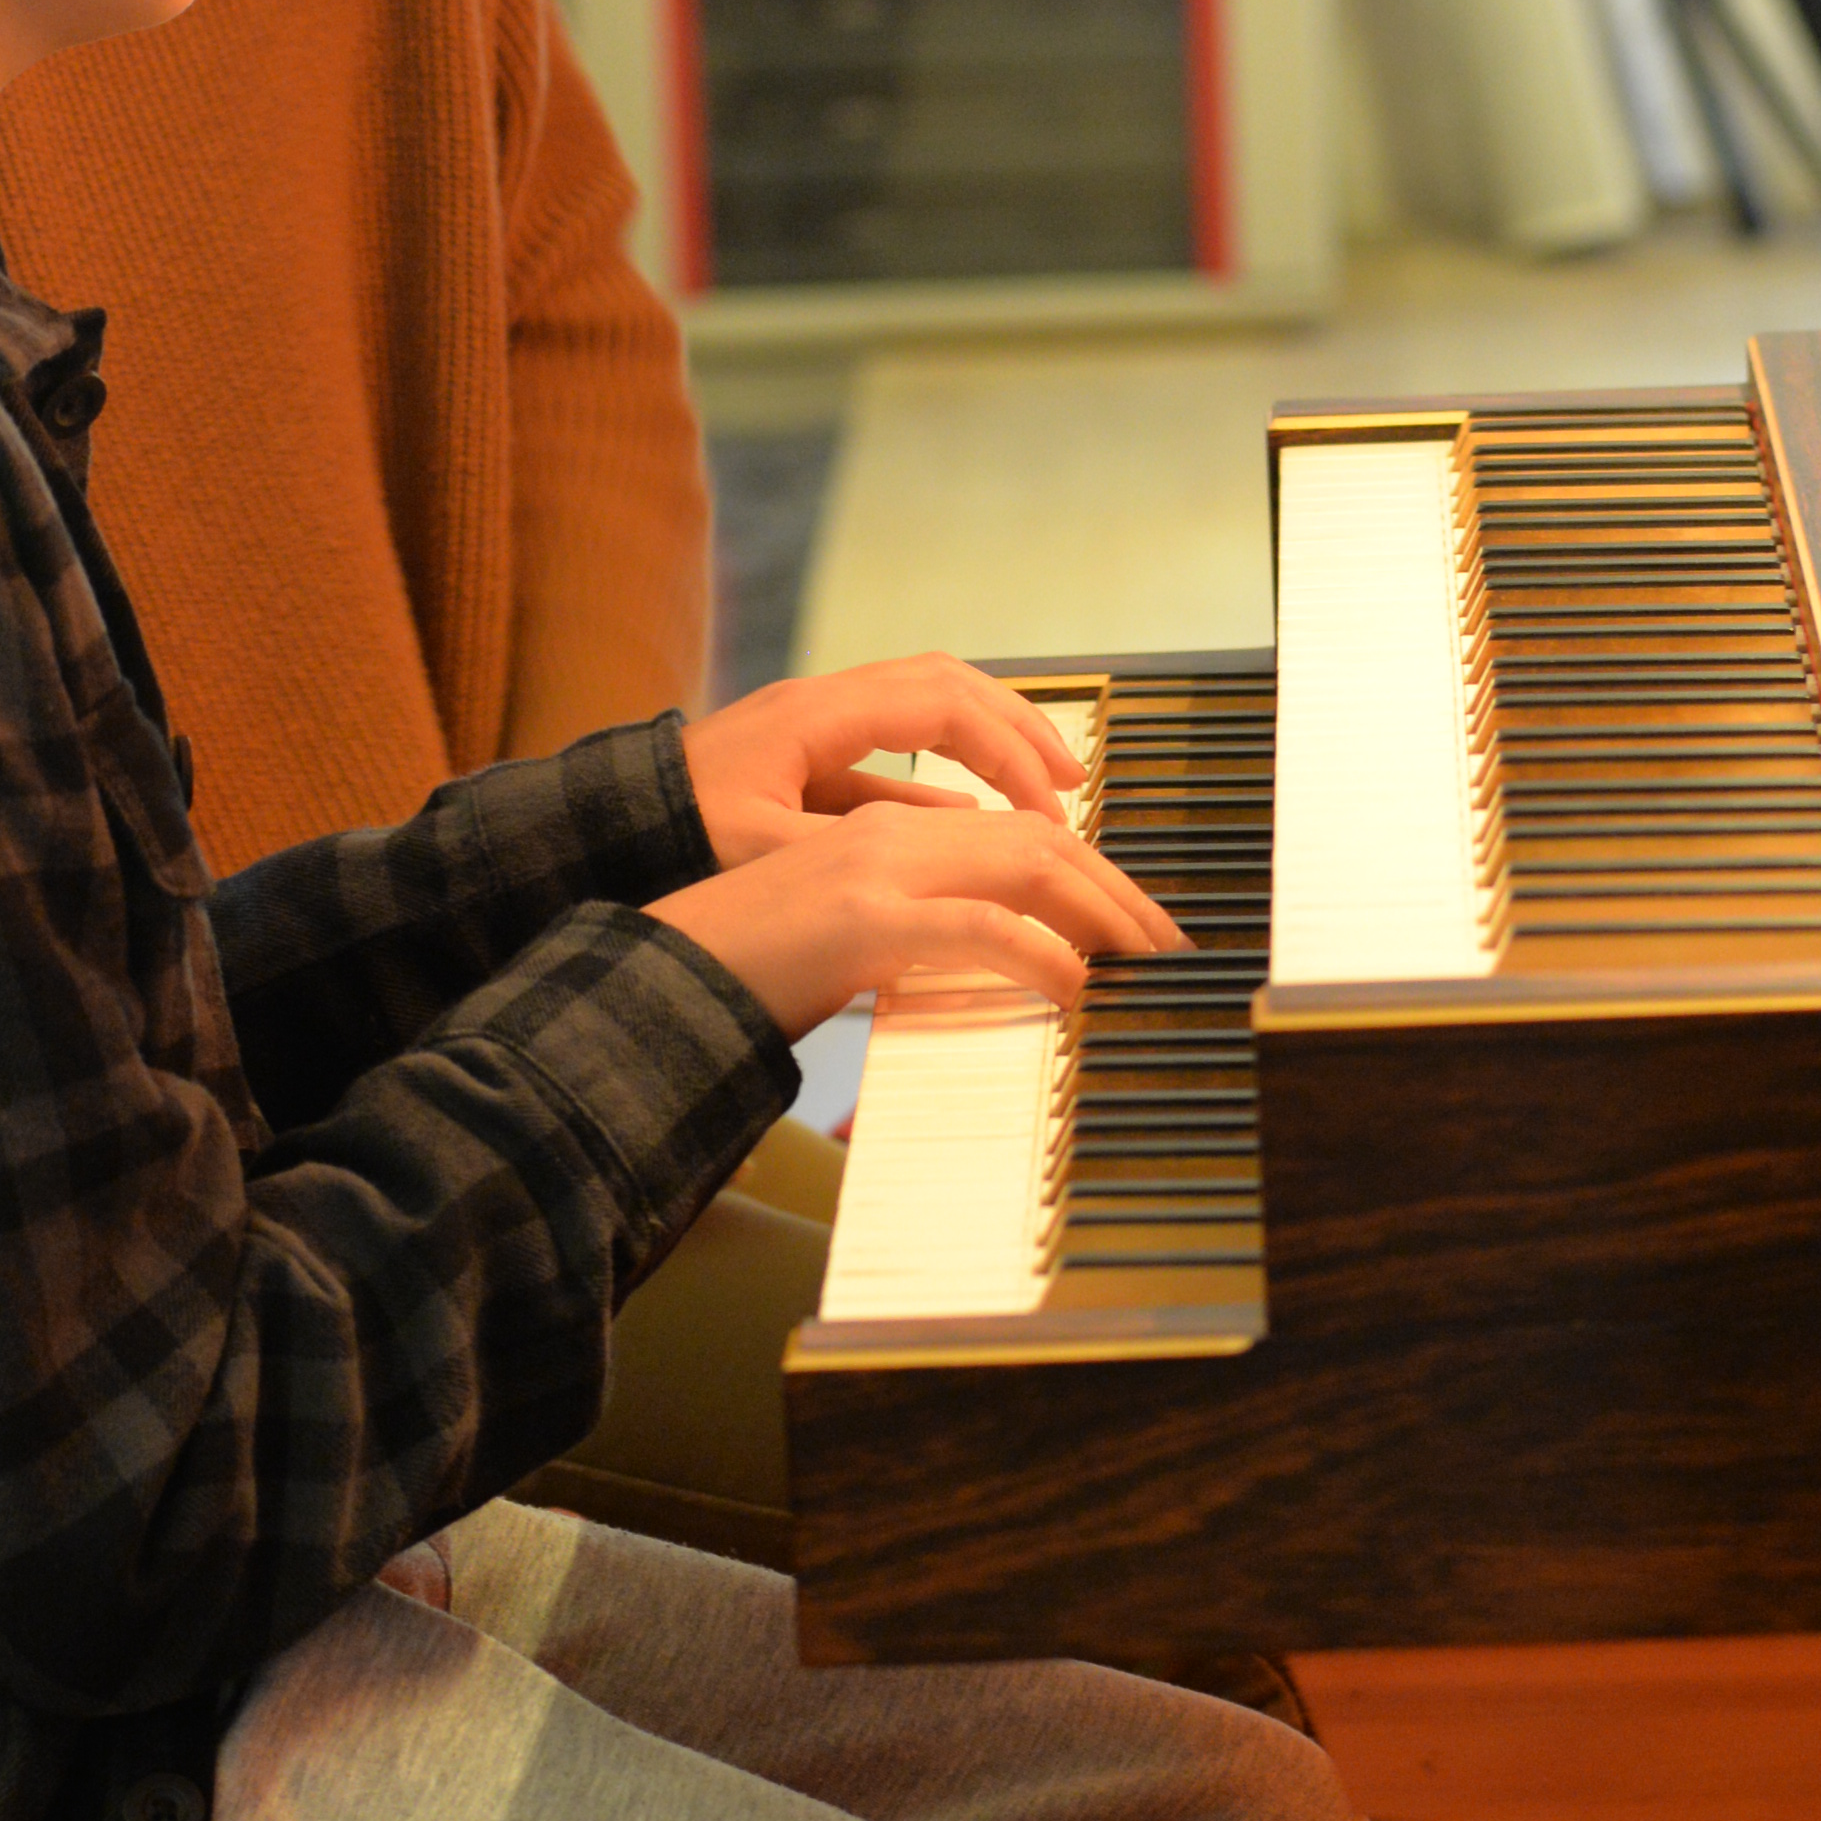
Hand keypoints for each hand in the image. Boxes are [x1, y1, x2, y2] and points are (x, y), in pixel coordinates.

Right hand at [649, 789, 1182, 1040]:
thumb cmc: (742, 971)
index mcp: (879, 832)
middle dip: (1113, 888)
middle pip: (1037, 839)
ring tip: (1144, 964)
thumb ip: (907, 927)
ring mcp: (875, 872)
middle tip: (1166, 945)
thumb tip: (979, 947)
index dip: (1085, 868)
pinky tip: (1079, 989)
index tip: (1131, 922)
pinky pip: (983, 930)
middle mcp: (886, 836)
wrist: (654, 982)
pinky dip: (1044, 955)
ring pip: (1025, 866)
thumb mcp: (839, 939)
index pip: (1012, 832)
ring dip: (1100, 913)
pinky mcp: (864, 922)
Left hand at [682, 653, 1088, 871]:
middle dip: (1017, 727)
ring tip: (1037, 789)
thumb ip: (857, 844)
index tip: (1048, 804)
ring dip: (986, 740)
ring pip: (926, 703)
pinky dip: (941, 767)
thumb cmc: (667, 835)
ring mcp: (815, 721)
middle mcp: (823, 702)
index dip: (1008, 748)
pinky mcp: (805, 752)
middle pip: (949, 685)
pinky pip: (892, 742)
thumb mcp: (763, 850)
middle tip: (1069, 780)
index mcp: (818, 714)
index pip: (945, 704)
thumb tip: (954, 841)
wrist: (599, 825)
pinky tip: (970, 812)